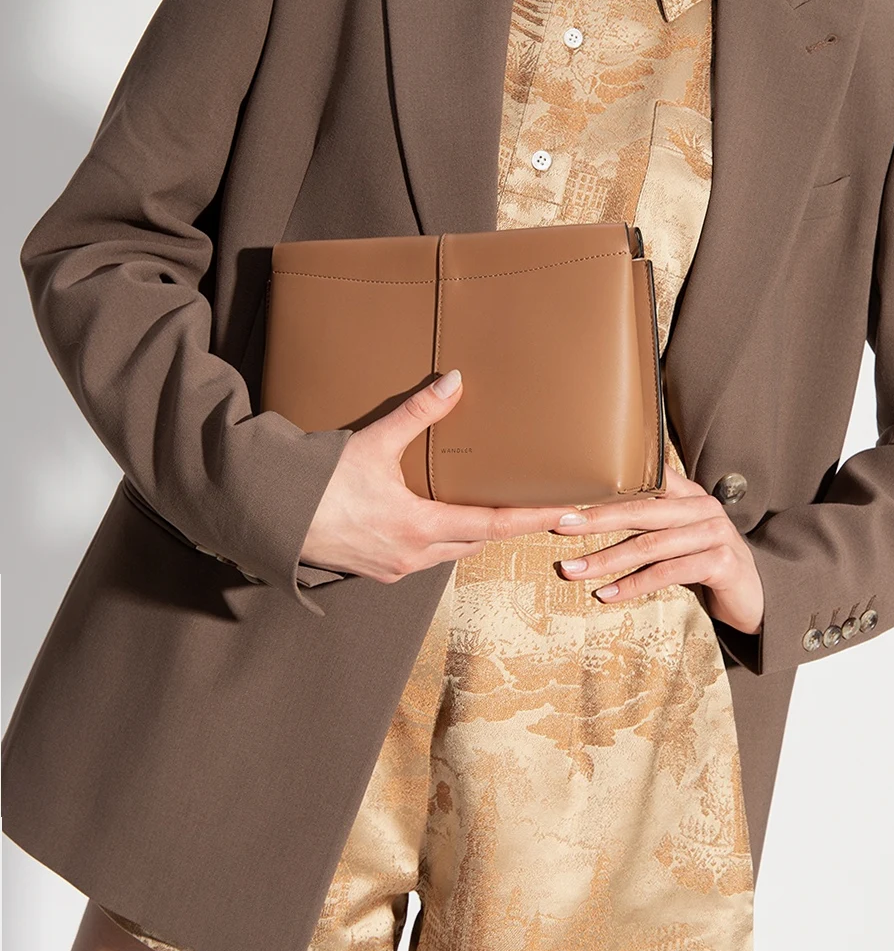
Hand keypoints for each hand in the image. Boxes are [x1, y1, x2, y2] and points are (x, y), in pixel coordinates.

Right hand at [299, 369, 583, 582]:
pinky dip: (443, 540)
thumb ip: (417, 413)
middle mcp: (413, 555)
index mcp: (420, 527)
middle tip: (542, 514)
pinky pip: (424, 557)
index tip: (567, 515)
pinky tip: (440, 522)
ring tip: (496, 513)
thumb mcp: (372, 443)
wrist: (270, 518)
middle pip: (477, 542)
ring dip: (474, 534)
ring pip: (451, 552)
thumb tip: (454, 381)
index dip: (533, 518)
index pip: (493, 525)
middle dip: (510, 527)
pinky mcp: (377, 569)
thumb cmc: (318, 484)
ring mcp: (395, 567)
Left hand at [550, 464, 763, 633]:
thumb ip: (647, 525)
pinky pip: (668, 572)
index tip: (566, 498)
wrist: (755, 598)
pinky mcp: (721, 562)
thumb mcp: (676, 540)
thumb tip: (588, 522)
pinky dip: (634, 585)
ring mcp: (714, 532)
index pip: (643, 483)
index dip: (603, 489)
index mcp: (688, 494)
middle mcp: (703, 507)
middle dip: (596, 519)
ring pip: (650, 544)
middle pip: (641, 510)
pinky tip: (607, 594)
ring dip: (606, 559)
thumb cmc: (705, 567)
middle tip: (560, 526)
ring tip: (573, 570)